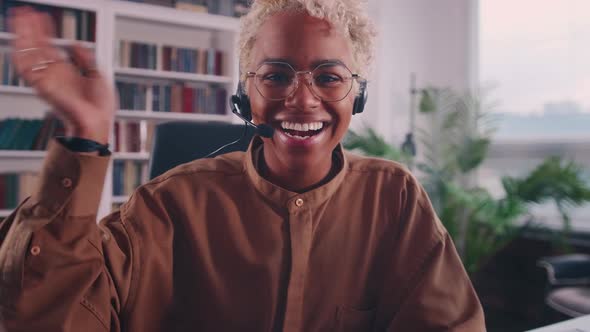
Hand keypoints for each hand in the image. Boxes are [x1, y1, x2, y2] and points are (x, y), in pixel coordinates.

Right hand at [8, 6, 116, 144]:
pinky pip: (26, 70)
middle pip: (37, 47)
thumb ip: (85, 58)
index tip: (41, 16)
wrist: (99, 123)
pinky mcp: (44, 87)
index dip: (45, 31)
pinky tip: (18, 42)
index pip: (50, 47)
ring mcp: (47, 80)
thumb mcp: (97, 75)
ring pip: (29, 53)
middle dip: (31, 29)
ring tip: (20, 18)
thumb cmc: (99, 108)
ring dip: (24, 36)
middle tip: (25, 12)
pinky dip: (21, 56)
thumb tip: (75, 44)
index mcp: (66, 72)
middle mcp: (54, 74)